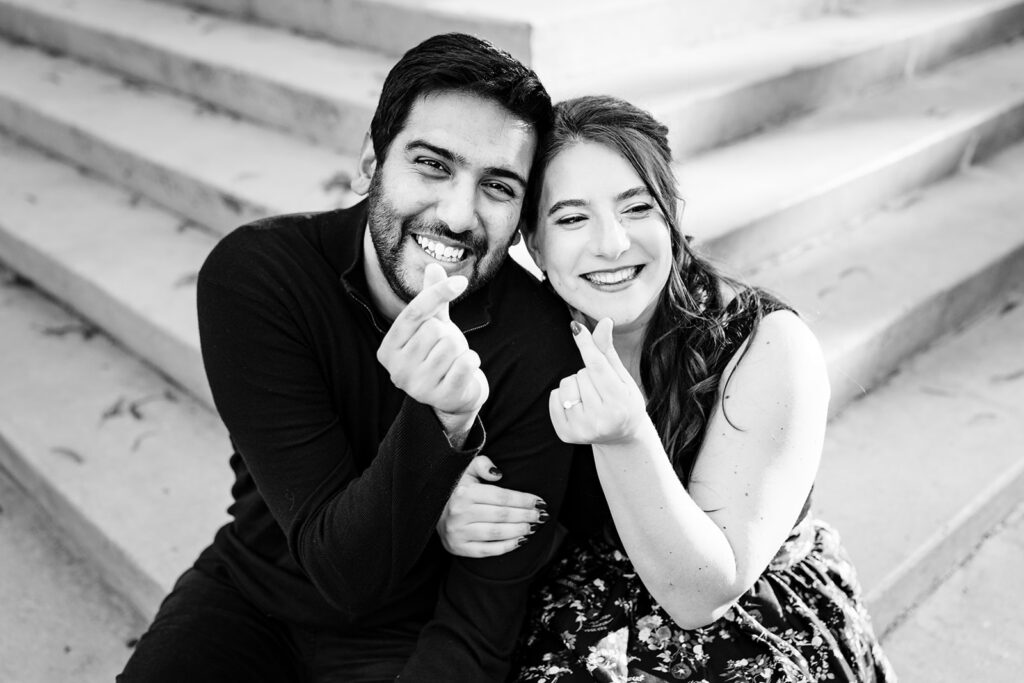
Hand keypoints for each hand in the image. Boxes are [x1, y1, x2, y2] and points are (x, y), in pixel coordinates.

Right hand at [377, 263, 489, 430]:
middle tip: (446, 349)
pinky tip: (464, 370)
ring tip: (453, 361)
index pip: (413, 313)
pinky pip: (466, 363)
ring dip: (460, 349)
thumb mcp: (432, 324)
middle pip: (434, 330)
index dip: (438, 293)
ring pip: (451, 346)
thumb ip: (431, 299)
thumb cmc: (438, 354)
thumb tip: (433, 266)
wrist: (454, 394)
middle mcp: (397, 370)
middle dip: (448, 334)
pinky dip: (472, 360)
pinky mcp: (441, 398)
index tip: (461, 282)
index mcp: (388, 349)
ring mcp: (418, 387)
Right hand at [437, 454, 548, 557]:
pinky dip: (507, 546)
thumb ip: (483, 465)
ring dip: (519, 530)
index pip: (501, 497)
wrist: (433, 507)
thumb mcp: (467, 469)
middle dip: (526, 515)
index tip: (539, 501)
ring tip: (533, 527)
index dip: (523, 500)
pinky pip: (487, 550)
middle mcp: (459, 513)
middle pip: (502, 515)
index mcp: (464, 492)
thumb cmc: (457, 487)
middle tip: (541, 515)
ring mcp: (458, 533)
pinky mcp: (458, 548)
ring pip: (496, 533)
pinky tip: (520, 540)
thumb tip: (499, 474)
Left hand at [549, 319, 651, 445]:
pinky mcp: (566, 435)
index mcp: (620, 403)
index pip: (597, 367)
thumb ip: (608, 351)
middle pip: (580, 374)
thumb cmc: (624, 401)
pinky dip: (562, 397)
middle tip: (601, 390)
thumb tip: (604, 321)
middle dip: (588, 374)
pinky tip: (579, 407)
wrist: (621, 437)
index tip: (575, 327)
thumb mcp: (623, 378)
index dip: (586, 345)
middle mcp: (601, 419)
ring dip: (575, 385)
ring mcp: (582, 429)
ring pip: (565, 385)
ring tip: (590, 398)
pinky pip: (553, 398)